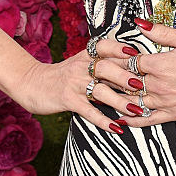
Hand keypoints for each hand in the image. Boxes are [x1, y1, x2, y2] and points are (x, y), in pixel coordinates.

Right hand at [12, 37, 142, 134]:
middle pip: (106, 68)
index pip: (105, 47)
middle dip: (125, 76)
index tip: (138, 53)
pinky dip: (103, 121)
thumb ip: (101, 63)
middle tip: (143, 85)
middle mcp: (81, 67)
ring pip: (100, 91)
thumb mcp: (80, 63)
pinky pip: (88, 111)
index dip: (121, 49)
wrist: (32, 83)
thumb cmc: (63, 74)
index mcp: (86, 55)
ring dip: (120, 102)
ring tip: (137, 111)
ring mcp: (74, 84)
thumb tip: (131, 67)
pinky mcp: (68, 100)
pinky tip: (117, 128)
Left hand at [107, 19, 175, 127]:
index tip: (103, 54)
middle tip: (95, 73)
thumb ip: (160, 33)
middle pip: (126, 82)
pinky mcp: (174, 115)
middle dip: (110, 77)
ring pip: (132, 101)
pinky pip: (147, 121)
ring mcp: (166, 103)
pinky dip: (131, 119)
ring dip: (116, 96)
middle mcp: (159, 86)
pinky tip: (119, 118)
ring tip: (100, 92)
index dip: (115, 57)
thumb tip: (138, 24)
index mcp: (160, 65)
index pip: (127, 61)